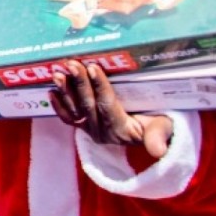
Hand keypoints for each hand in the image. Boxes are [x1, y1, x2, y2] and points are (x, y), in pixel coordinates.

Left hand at [49, 58, 174, 156]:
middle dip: (79, 83)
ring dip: (65, 91)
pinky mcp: (84, 128)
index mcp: (122, 130)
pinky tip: (51, 90)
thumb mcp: (164, 128)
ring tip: (57, 73)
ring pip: (74, 110)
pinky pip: (68, 118)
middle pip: (88, 106)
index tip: (92, 67)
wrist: (151, 136)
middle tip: (71, 64)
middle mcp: (102, 133)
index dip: (99, 86)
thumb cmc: (160, 125)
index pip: (107, 106)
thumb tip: (158, 151)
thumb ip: (158, 136)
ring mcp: (91, 130)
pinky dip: (58, 104)